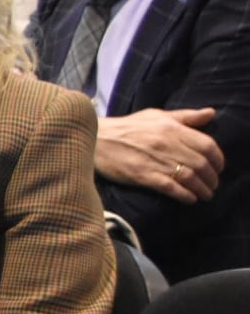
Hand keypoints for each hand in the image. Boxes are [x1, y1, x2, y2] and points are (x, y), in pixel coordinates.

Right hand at [94, 108, 223, 202]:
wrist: (95, 138)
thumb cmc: (126, 127)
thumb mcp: (156, 115)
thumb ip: (184, 116)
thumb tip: (211, 114)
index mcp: (171, 128)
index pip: (207, 145)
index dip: (218, 159)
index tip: (219, 168)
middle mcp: (166, 144)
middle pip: (201, 164)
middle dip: (212, 178)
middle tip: (213, 185)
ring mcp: (154, 160)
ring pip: (189, 177)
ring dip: (202, 189)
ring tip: (205, 195)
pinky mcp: (141, 175)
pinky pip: (170, 187)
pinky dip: (184, 195)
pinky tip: (189, 199)